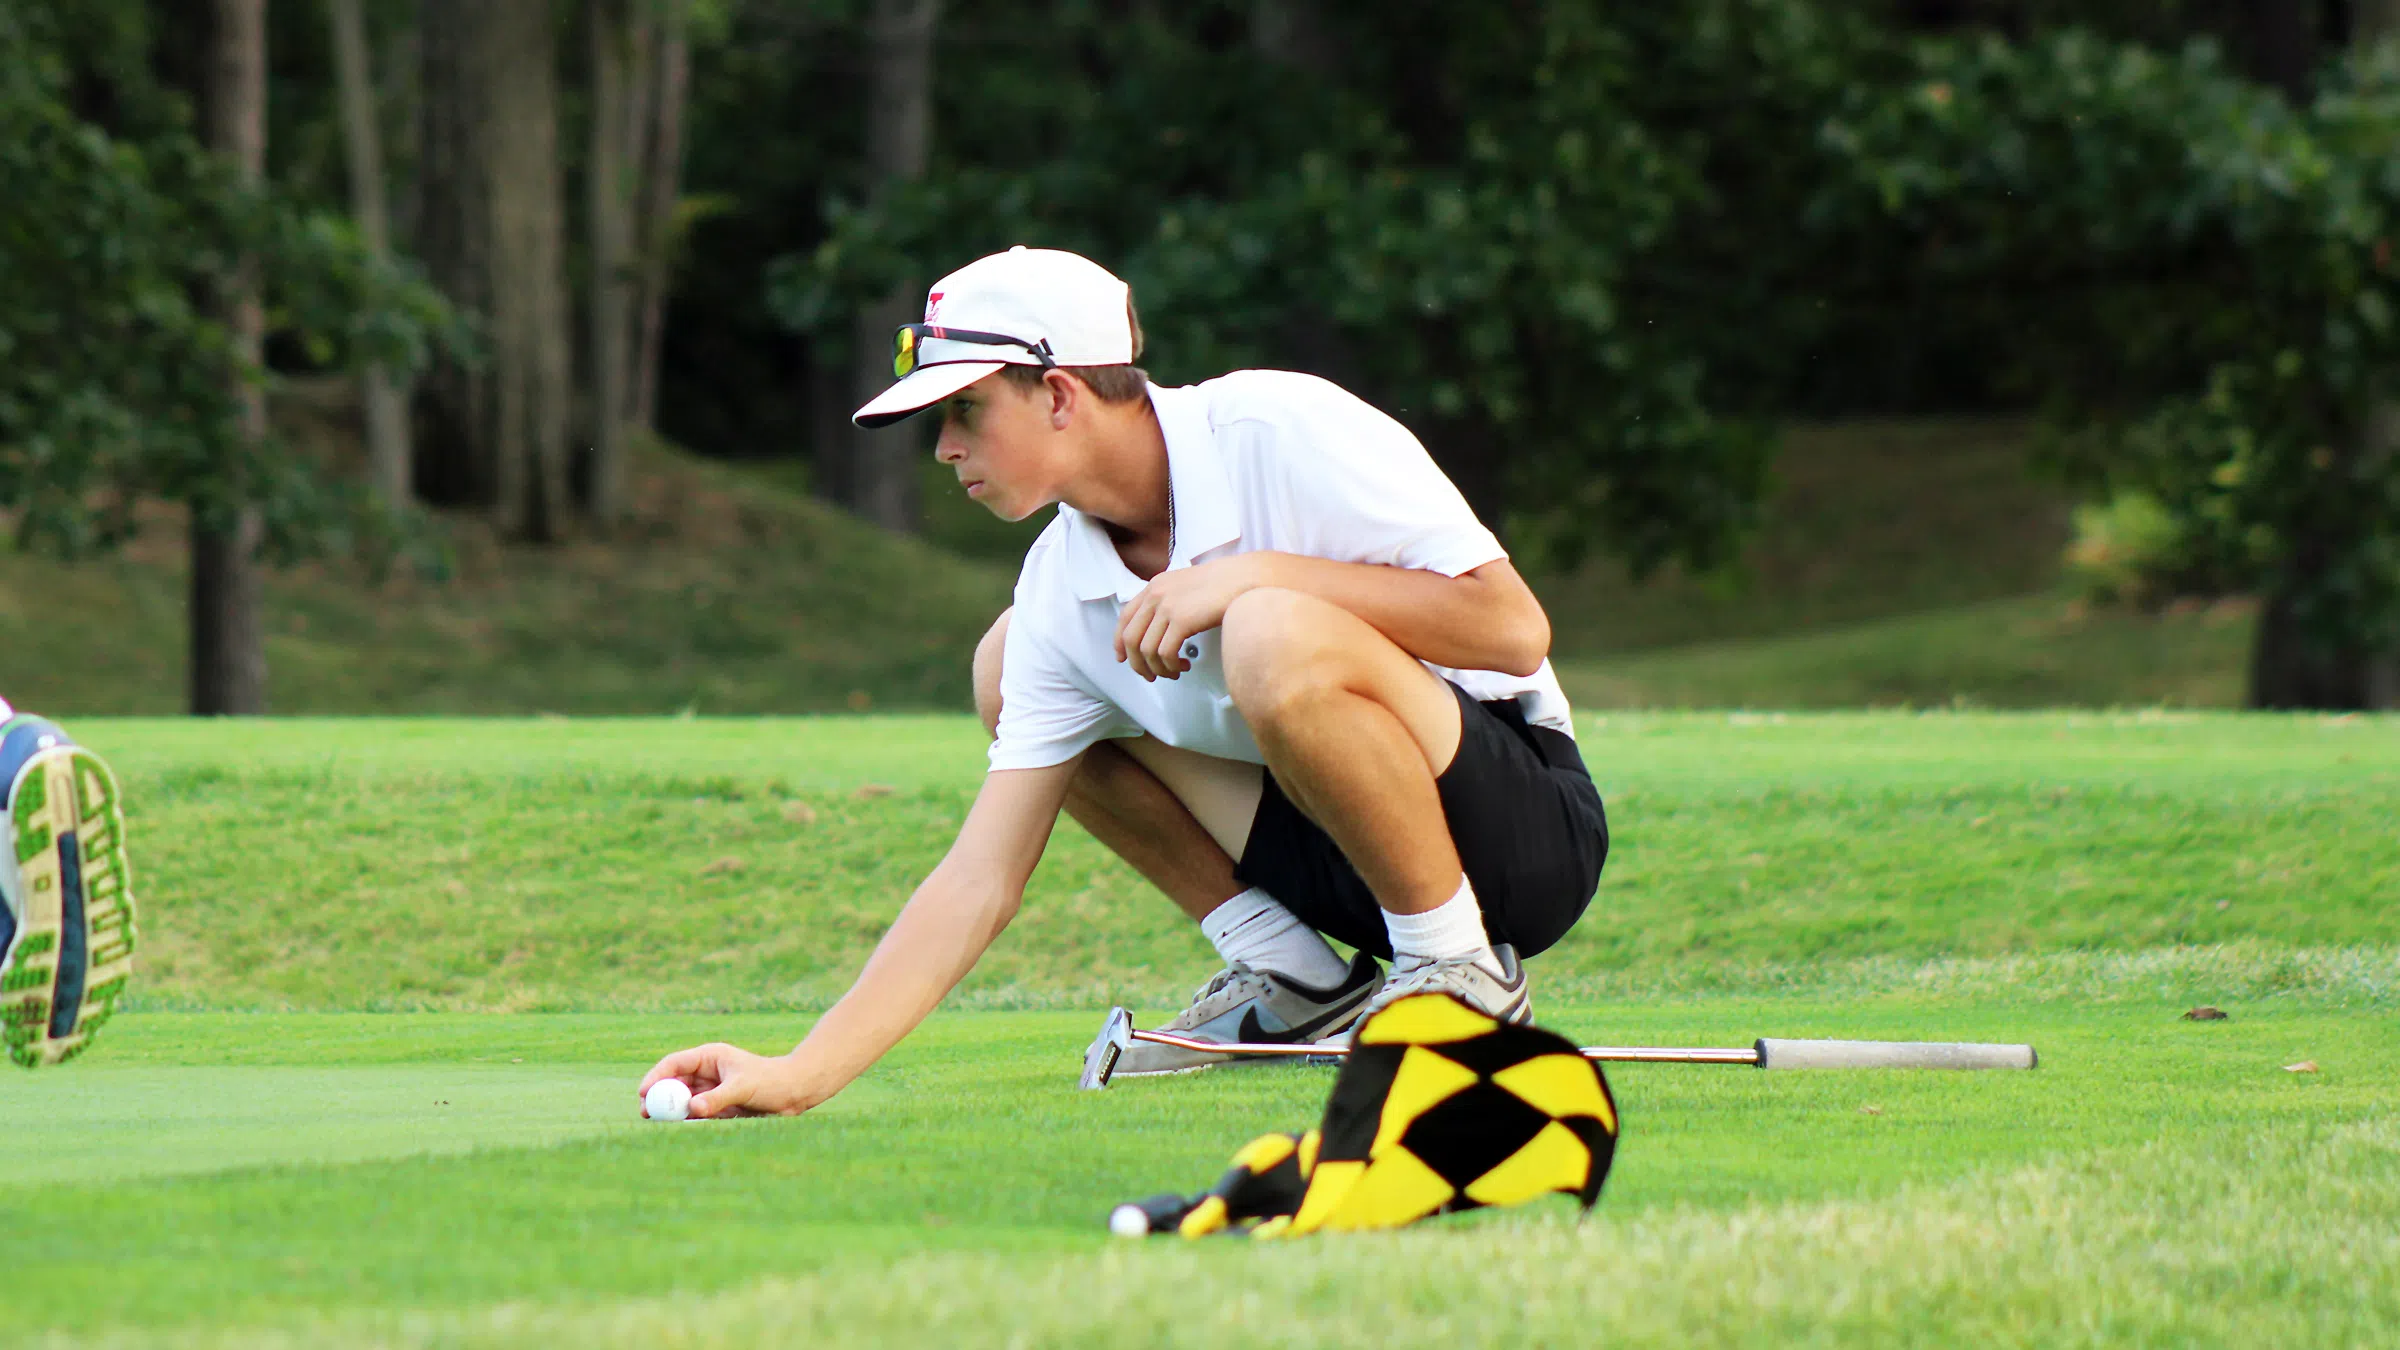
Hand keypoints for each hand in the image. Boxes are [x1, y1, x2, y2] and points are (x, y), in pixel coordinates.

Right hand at [638, 1042, 826, 1118]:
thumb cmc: (772, 1081)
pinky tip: (681, 1129)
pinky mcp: (717, 1107)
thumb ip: (717, 1098)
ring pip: (682, 1100)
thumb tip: (691, 1109)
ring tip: (660, 1123)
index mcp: (710, 1057)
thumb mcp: (743, 1087)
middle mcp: (707, 1072)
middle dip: (658, 1097)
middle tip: (645, 1113)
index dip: (656, 1076)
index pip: (675, 1063)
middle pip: (673, 1083)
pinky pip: (694, 1114)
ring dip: (671, 1111)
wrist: (794, 1093)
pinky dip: (686, 1121)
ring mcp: (710, 1090)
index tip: (644, 1092)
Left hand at [1113, 554, 1271, 681]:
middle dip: (1138, 663)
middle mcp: (1156, 595)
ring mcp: (1167, 606)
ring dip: (1158, 668)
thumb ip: (1168, 602)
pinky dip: (1171, 666)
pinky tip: (1183, 666)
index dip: (1120, 642)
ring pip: (1147, 650)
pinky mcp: (1182, 620)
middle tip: (1151, 675)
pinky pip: (1165, 653)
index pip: (1125, 618)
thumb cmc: (1223, 585)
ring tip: (1174, 672)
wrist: (1244, 579)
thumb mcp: (1185, 587)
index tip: (1124, 658)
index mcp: (1154, 586)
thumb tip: (1158, 630)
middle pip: (1131, 638)